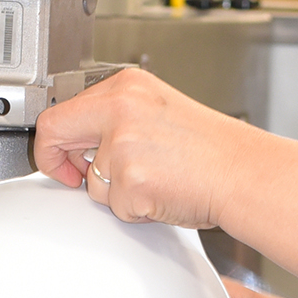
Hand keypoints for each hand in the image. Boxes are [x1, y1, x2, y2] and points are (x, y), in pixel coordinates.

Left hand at [34, 68, 243, 228]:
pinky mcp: (131, 181)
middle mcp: (120, 108)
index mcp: (127, 86)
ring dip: (116, 194)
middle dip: (58, 163)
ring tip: (155, 181)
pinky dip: (136, 211)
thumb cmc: (209, 150)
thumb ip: (116, 120)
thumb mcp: (157, 114)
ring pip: (92, 182)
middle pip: (55, 133)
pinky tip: (162, 194)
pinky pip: (116, 208)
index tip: (65, 158)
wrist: (242, 173)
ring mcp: (124, 145)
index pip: (62, 109)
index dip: (56, 141)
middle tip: (74, 177)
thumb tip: (80, 144)